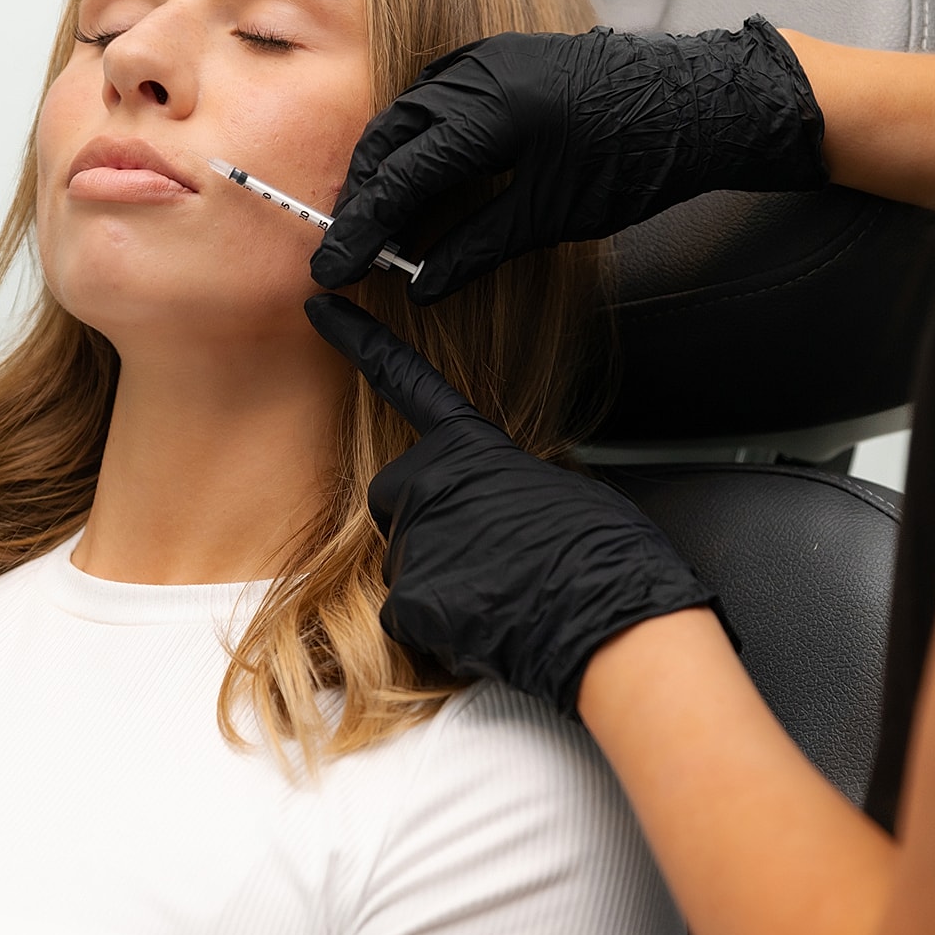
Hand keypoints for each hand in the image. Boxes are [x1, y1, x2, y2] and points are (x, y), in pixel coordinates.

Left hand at [305, 293, 732, 711]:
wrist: (615, 621)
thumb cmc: (607, 556)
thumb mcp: (562, 487)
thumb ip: (503, 479)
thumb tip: (498, 499)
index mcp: (472, 447)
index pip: (407, 381)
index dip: (360, 342)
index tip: (319, 307)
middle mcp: (431, 483)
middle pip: (393, 495)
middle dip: (420, 521)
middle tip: (479, 553)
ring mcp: (414, 542)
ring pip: (401, 560)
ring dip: (436, 578)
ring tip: (498, 594)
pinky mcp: (407, 603)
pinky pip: (404, 615)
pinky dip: (435, 627)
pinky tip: (484, 626)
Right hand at [311, 16, 825, 303]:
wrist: (703, 102)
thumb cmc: (640, 155)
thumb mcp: (552, 216)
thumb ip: (476, 247)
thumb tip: (421, 283)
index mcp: (490, 110)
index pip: (399, 177)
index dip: (361, 229)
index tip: (335, 268)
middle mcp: (478, 72)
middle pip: (387, 138)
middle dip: (363, 198)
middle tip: (352, 251)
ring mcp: (489, 59)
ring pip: (407, 117)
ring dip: (387, 171)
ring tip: (382, 227)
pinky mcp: (503, 61)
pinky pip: (437, 102)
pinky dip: (417, 146)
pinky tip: (421, 185)